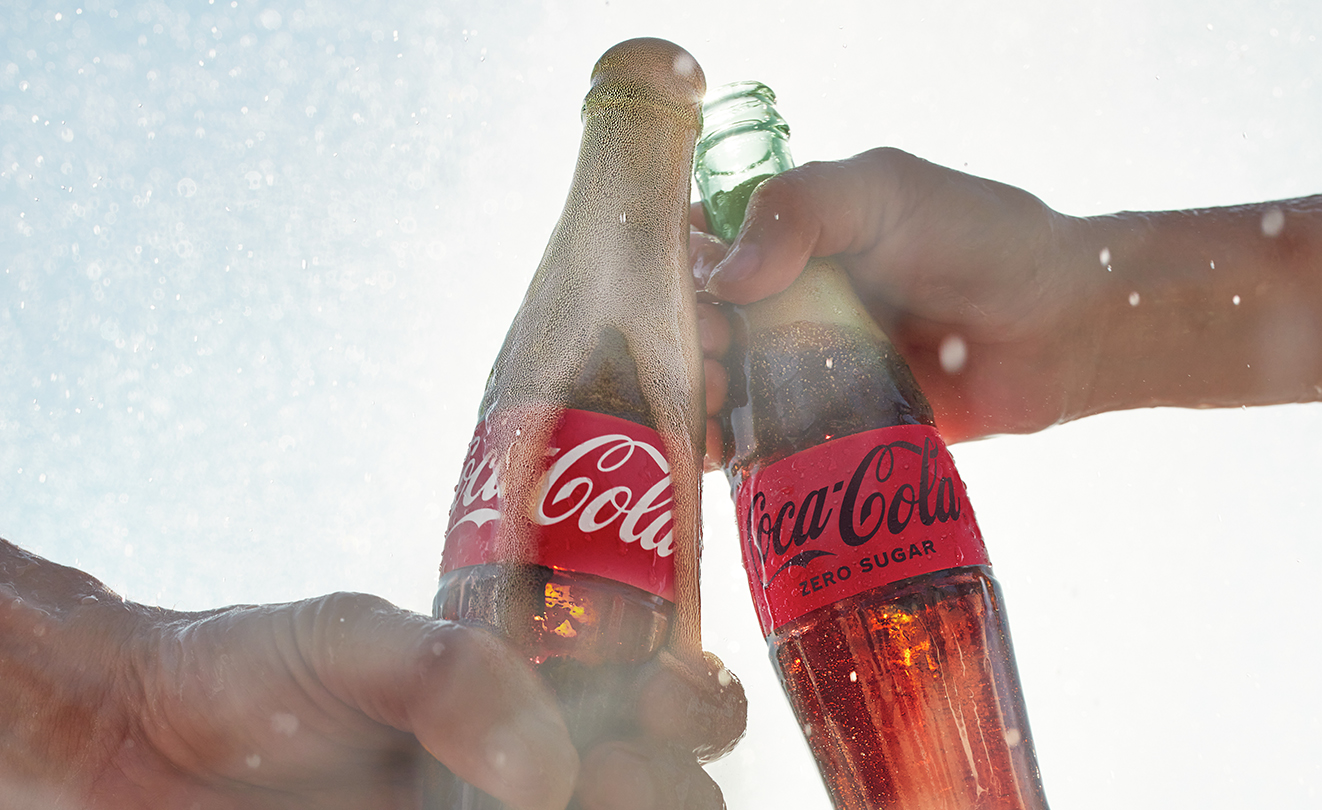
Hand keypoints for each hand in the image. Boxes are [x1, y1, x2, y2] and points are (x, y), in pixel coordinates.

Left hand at [1, 539, 740, 809]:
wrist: (139, 748)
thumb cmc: (253, 669)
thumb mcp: (355, 638)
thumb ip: (454, 675)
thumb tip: (550, 768)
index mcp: (537, 688)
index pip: (664, 698)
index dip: (698, 704)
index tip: (678, 699)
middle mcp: (536, 770)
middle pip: (666, 792)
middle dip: (670, 785)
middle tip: (616, 773)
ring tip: (568, 806)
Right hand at [692, 149, 1321, 443]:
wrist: (1063, 328)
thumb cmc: (981, 238)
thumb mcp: (883, 191)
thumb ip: (799, 210)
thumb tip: (726, 276)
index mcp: (790, 235)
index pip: (699, 246)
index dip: (673, 269)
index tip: (676, 292)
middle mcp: (789, 300)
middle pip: (698, 322)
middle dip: (683, 338)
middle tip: (706, 352)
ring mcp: (807, 366)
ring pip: (721, 384)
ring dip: (700, 394)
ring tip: (715, 401)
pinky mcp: (832, 426)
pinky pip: (766, 440)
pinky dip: (733, 448)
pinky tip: (719, 451)